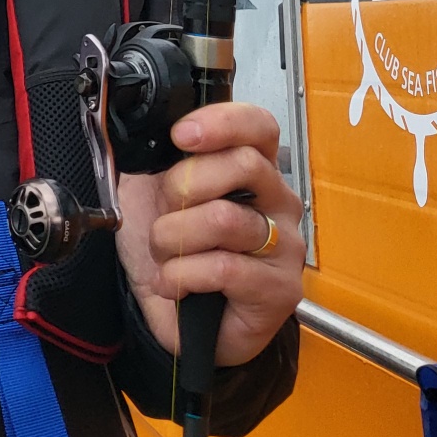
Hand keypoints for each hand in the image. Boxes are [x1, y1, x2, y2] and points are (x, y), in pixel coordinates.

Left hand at [115, 102, 304, 365]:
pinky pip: (223, 267)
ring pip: (226, 218)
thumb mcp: (155, 190)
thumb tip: (152, 131)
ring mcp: (284, 247)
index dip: (222, 122)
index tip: (180, 135)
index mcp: (252, 168)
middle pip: (244, 164)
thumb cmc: (174, 246)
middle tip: (166, 211)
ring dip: (175, 237)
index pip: (259, 126)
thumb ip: (163, 158)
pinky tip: (173, 283)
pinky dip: (181, 275)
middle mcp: (277, 202)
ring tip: (166, 253)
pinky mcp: (280, 290)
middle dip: (184, 186)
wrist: (174, 314)